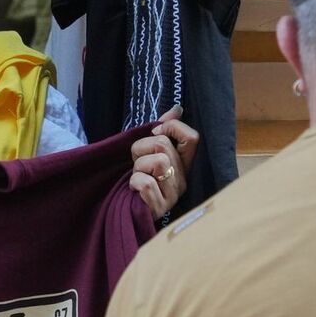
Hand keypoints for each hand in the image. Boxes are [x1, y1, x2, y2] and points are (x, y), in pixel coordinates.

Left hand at [129, 105, 198, 219]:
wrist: (123, 208)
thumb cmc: (138, 177)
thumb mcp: (148, 151)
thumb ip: (164, 130)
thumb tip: (177, 109)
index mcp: (183, 163)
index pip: (192, 137)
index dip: (171, 128)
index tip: (155, 132)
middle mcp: (183, 178)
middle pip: (164, 145)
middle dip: (142, 149)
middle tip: (138, 162)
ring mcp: (173, 195)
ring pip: (158, 161)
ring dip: (139, 166)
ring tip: (137, 176)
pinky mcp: (161, 207)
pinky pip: (146, 182)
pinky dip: (134, 182)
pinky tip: (134, 190)